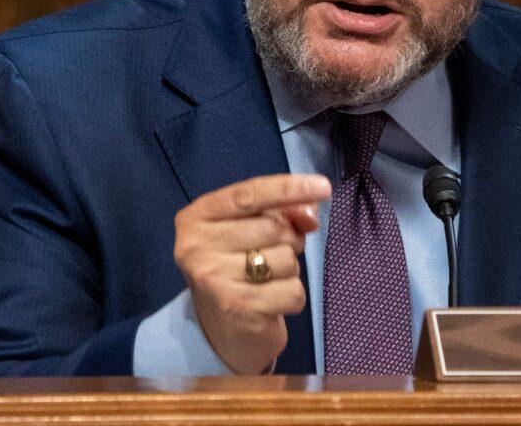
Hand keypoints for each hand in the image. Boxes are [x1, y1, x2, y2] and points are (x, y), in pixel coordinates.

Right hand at [173, 173, 330, 373]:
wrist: (222, 332)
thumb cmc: (240, 268)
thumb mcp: (253, 230)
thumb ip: (282, 212)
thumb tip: (311, 212)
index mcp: (197, 217)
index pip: (249, 194)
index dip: (288, 188)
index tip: (324, 186)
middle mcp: (196, 246)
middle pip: (273, 227)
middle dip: (290, 239)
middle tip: (274, 254)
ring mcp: (214, 279)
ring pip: (286, 259)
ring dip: (290, 270)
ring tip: (268, 280)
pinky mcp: (236, 308)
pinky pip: (293, 291)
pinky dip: (293, 296)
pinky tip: (272, 302)